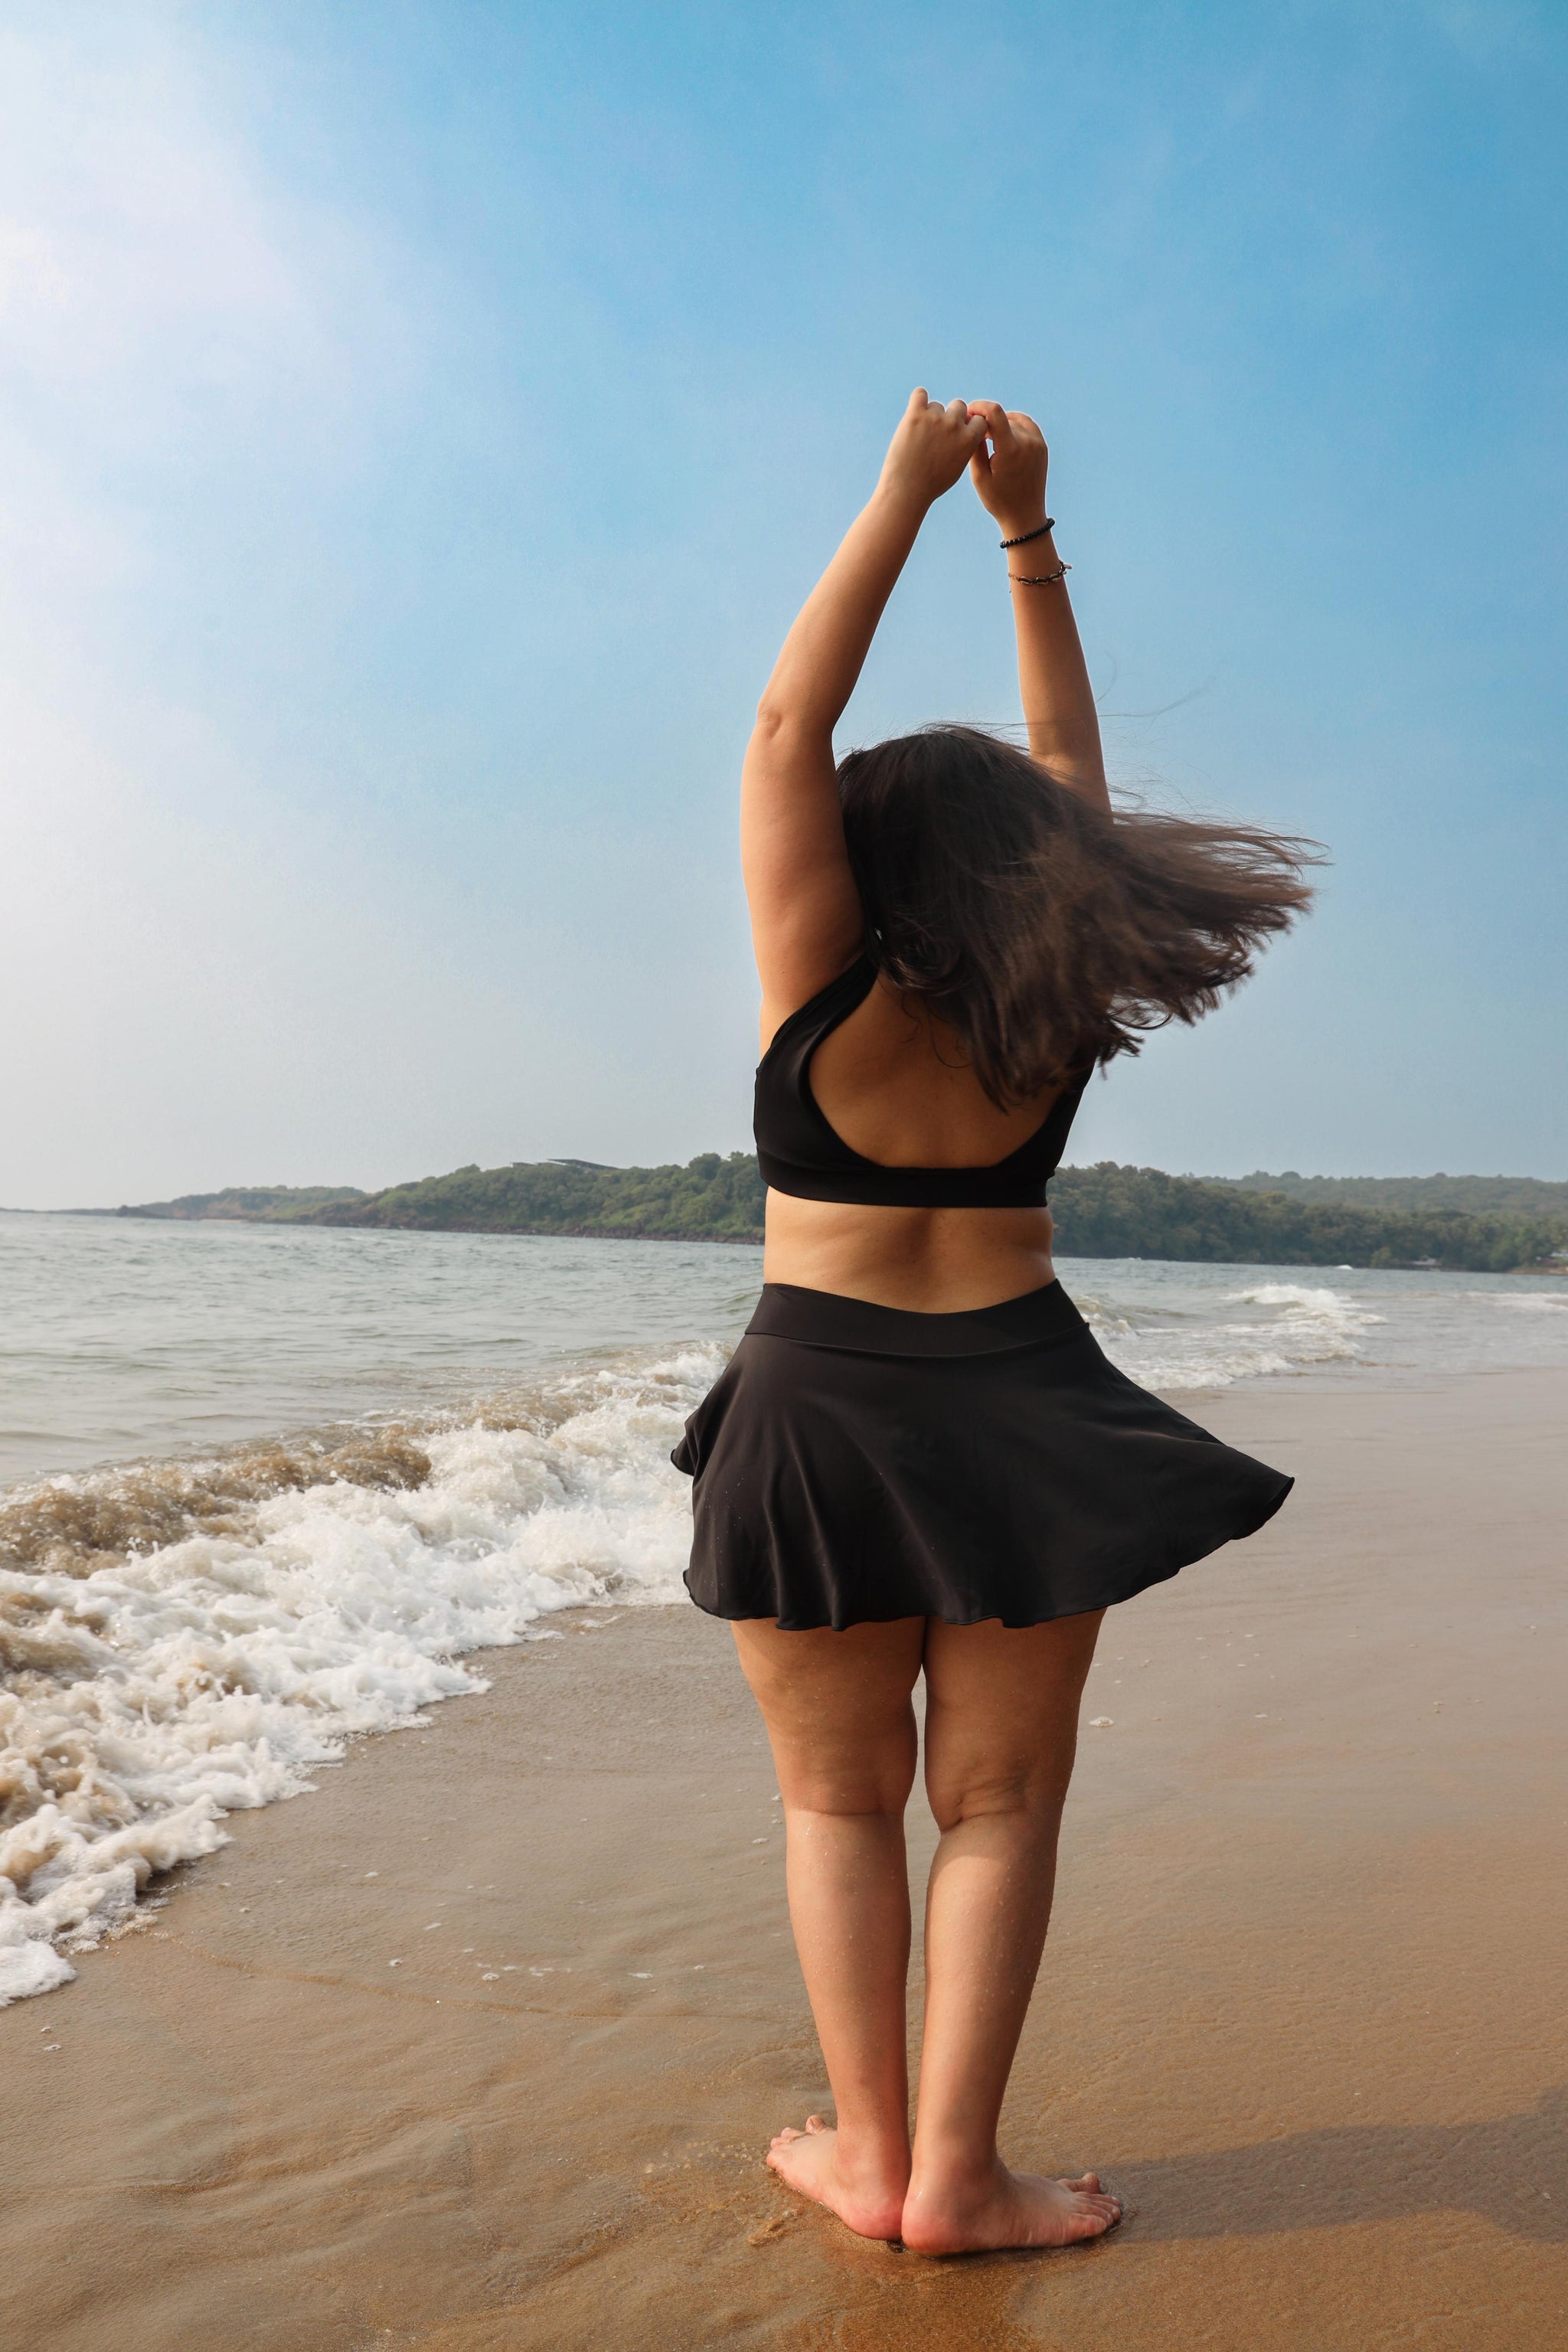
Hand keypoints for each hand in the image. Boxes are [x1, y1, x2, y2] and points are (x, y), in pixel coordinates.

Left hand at [877, 388, 989, 512]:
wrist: (907, 490)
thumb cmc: (931, 484)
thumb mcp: (957, 466)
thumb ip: (965, 445)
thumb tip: (966, 429)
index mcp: (969, 439)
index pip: (978, 419)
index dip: (968, 425)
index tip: (958, 433)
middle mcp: (955, 425)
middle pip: (959, 406)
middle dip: (950, 416)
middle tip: (936, 433)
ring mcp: (936, 418)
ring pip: (936, 405)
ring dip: (930, 415)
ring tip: (919, 437)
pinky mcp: (915, 414)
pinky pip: (919, 394)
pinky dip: (917, 400)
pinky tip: (913, 413)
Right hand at [966, 402, 1048, 537]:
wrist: (1025, 516)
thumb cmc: (998, 500)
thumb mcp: (979, 476)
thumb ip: (975, 447)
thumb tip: (972, 423)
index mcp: (1010, 450)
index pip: (995, 412)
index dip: (979, 406)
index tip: (969, 412)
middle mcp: (1027, 442)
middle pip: (1002, 417)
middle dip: (987, 420)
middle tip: (974, 432)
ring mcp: (1038, 443)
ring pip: (1013, 419)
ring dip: (999, 423)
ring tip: (988, 436)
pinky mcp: (1042, 445)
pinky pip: (1026, 424)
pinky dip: (1013, 424)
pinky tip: (1003, 434)